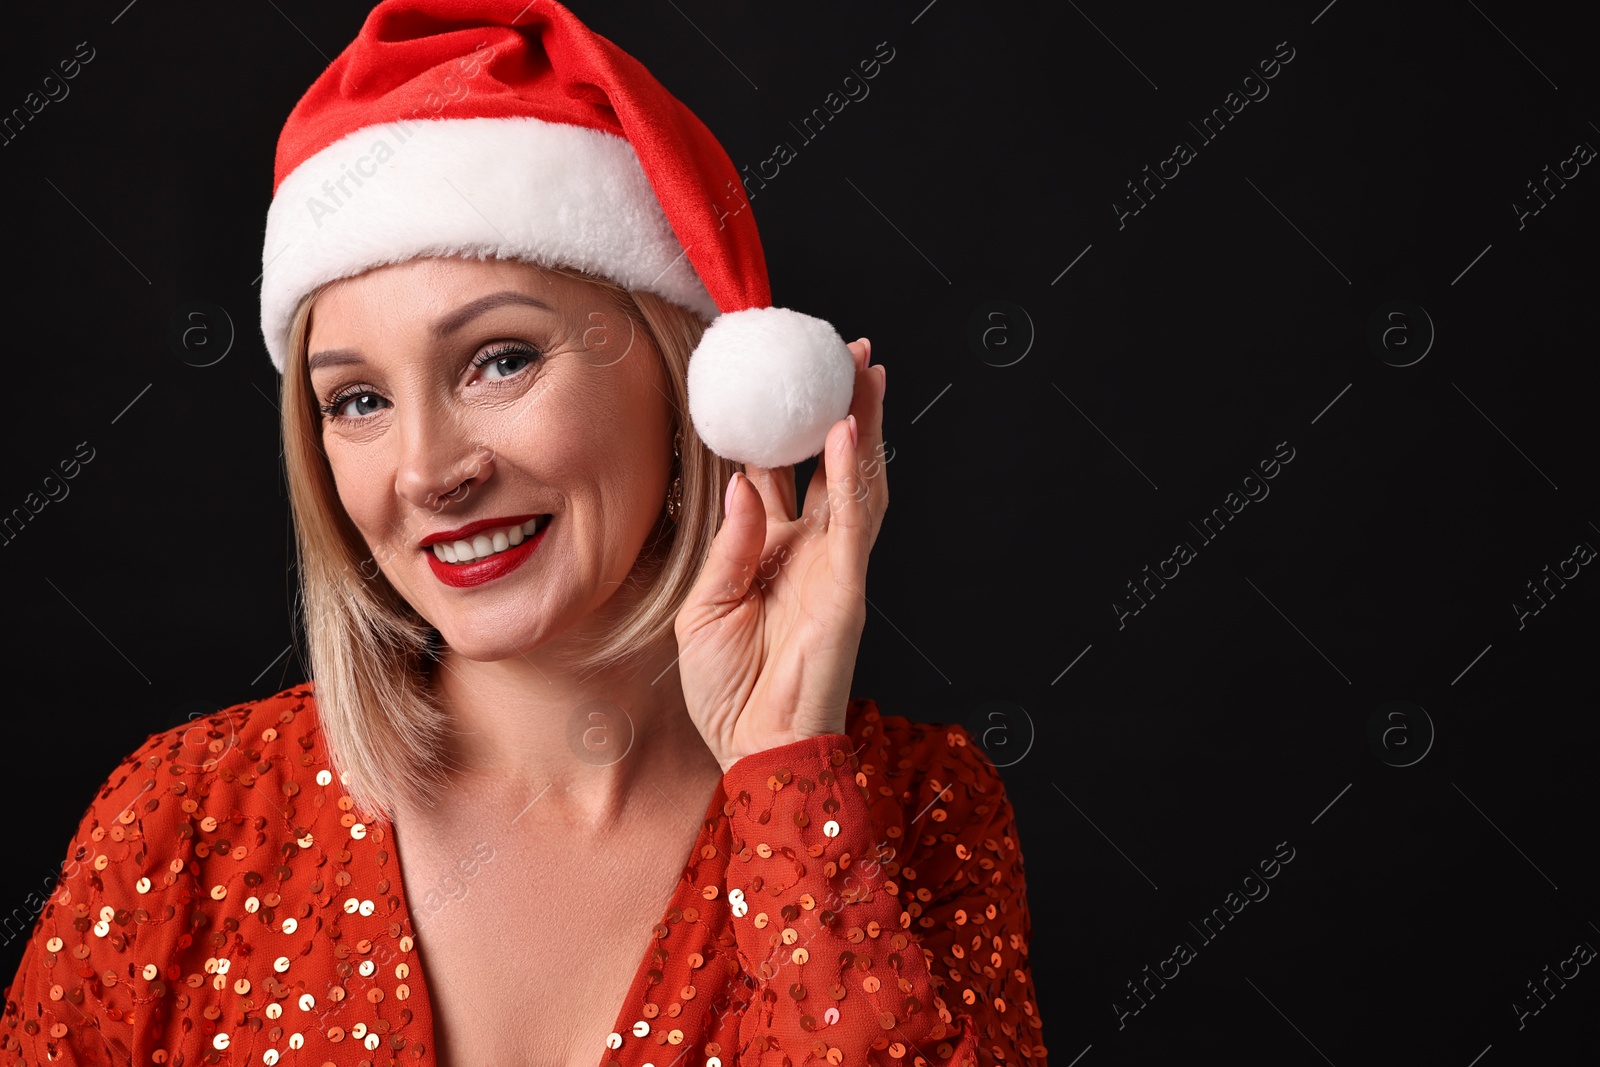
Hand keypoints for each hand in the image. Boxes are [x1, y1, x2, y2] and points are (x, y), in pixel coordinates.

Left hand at [675, 338, 888, 771]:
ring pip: (856, 477)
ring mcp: (835, 564)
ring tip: (862, 368)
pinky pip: (853, 518)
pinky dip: (852, 472)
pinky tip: (848, 429)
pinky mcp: (849, 584)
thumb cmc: (728, 689)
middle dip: (838, 406)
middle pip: (828, 462)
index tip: (773, 378)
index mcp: (774, 551)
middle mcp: (810, 549)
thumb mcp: (704, 607)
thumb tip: (740, 483)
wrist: (757, 748)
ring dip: (861, 421)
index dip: (778, 428)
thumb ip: (728, 544)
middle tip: (841, 352)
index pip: (778, 474)